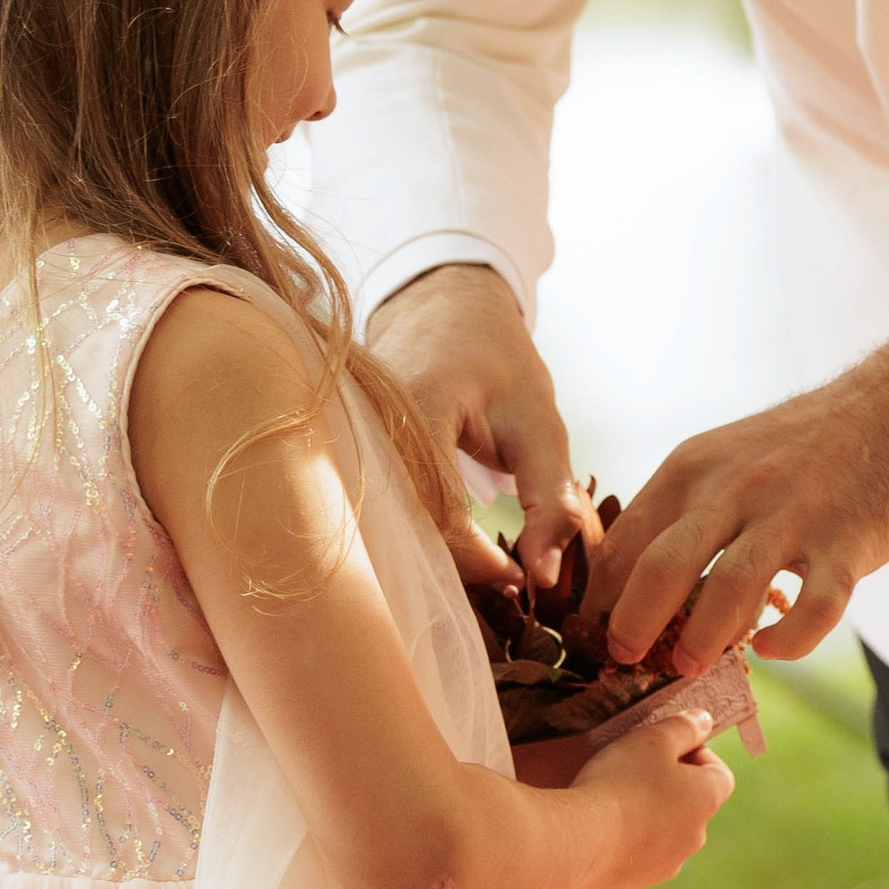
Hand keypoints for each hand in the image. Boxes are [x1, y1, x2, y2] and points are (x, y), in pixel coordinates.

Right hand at [361, 263, 593, 587]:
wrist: (444, 306)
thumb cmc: (498, 362)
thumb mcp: (541, 426)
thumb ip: (549, 501)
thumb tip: (544, 576)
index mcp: (420, 402)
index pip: (436, 505)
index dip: (474, 556)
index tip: (514, 578)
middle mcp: (368, 418)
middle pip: (399, 521)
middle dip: (450, 565)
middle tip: (497, 582)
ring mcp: (344, 430)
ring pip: (380, 519)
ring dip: (428, 552)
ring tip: (476, 564)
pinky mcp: (339, 445)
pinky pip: (369, 503)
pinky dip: (410, 532)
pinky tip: (444, 544)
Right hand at [573, 708, 734, 888]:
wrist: (581, 839)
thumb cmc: (621, 782)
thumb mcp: (653, 738)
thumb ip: (684, 726)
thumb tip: (704, 721)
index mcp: (707, 799)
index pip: (718, 773)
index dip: (695, 753)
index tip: (666, 746)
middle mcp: (695, 836)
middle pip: (691, 803)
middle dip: (668, 785)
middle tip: (633, 769)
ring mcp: (667, 864)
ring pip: (665, 832)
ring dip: (648, 815)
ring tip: (613, 799)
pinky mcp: (636, 883)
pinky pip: (637, 855)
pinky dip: (626, 841)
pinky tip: (599, 827)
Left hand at [584, 338, 888, 670]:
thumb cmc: (798, 448)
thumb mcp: (723, 459)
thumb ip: (682, 513)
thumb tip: (631, 587)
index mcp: (692, 470)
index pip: (624, 542)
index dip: (599, 599)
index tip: (593, 637)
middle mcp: (735, 490)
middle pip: (661, 567)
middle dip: (632, 625)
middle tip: (623, 660)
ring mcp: (794, 516)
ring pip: (730, 590)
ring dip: (702, 639)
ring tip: (690, 666)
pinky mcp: (848, 543)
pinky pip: (816, 608)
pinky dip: (791, 641)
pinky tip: (773, 649)